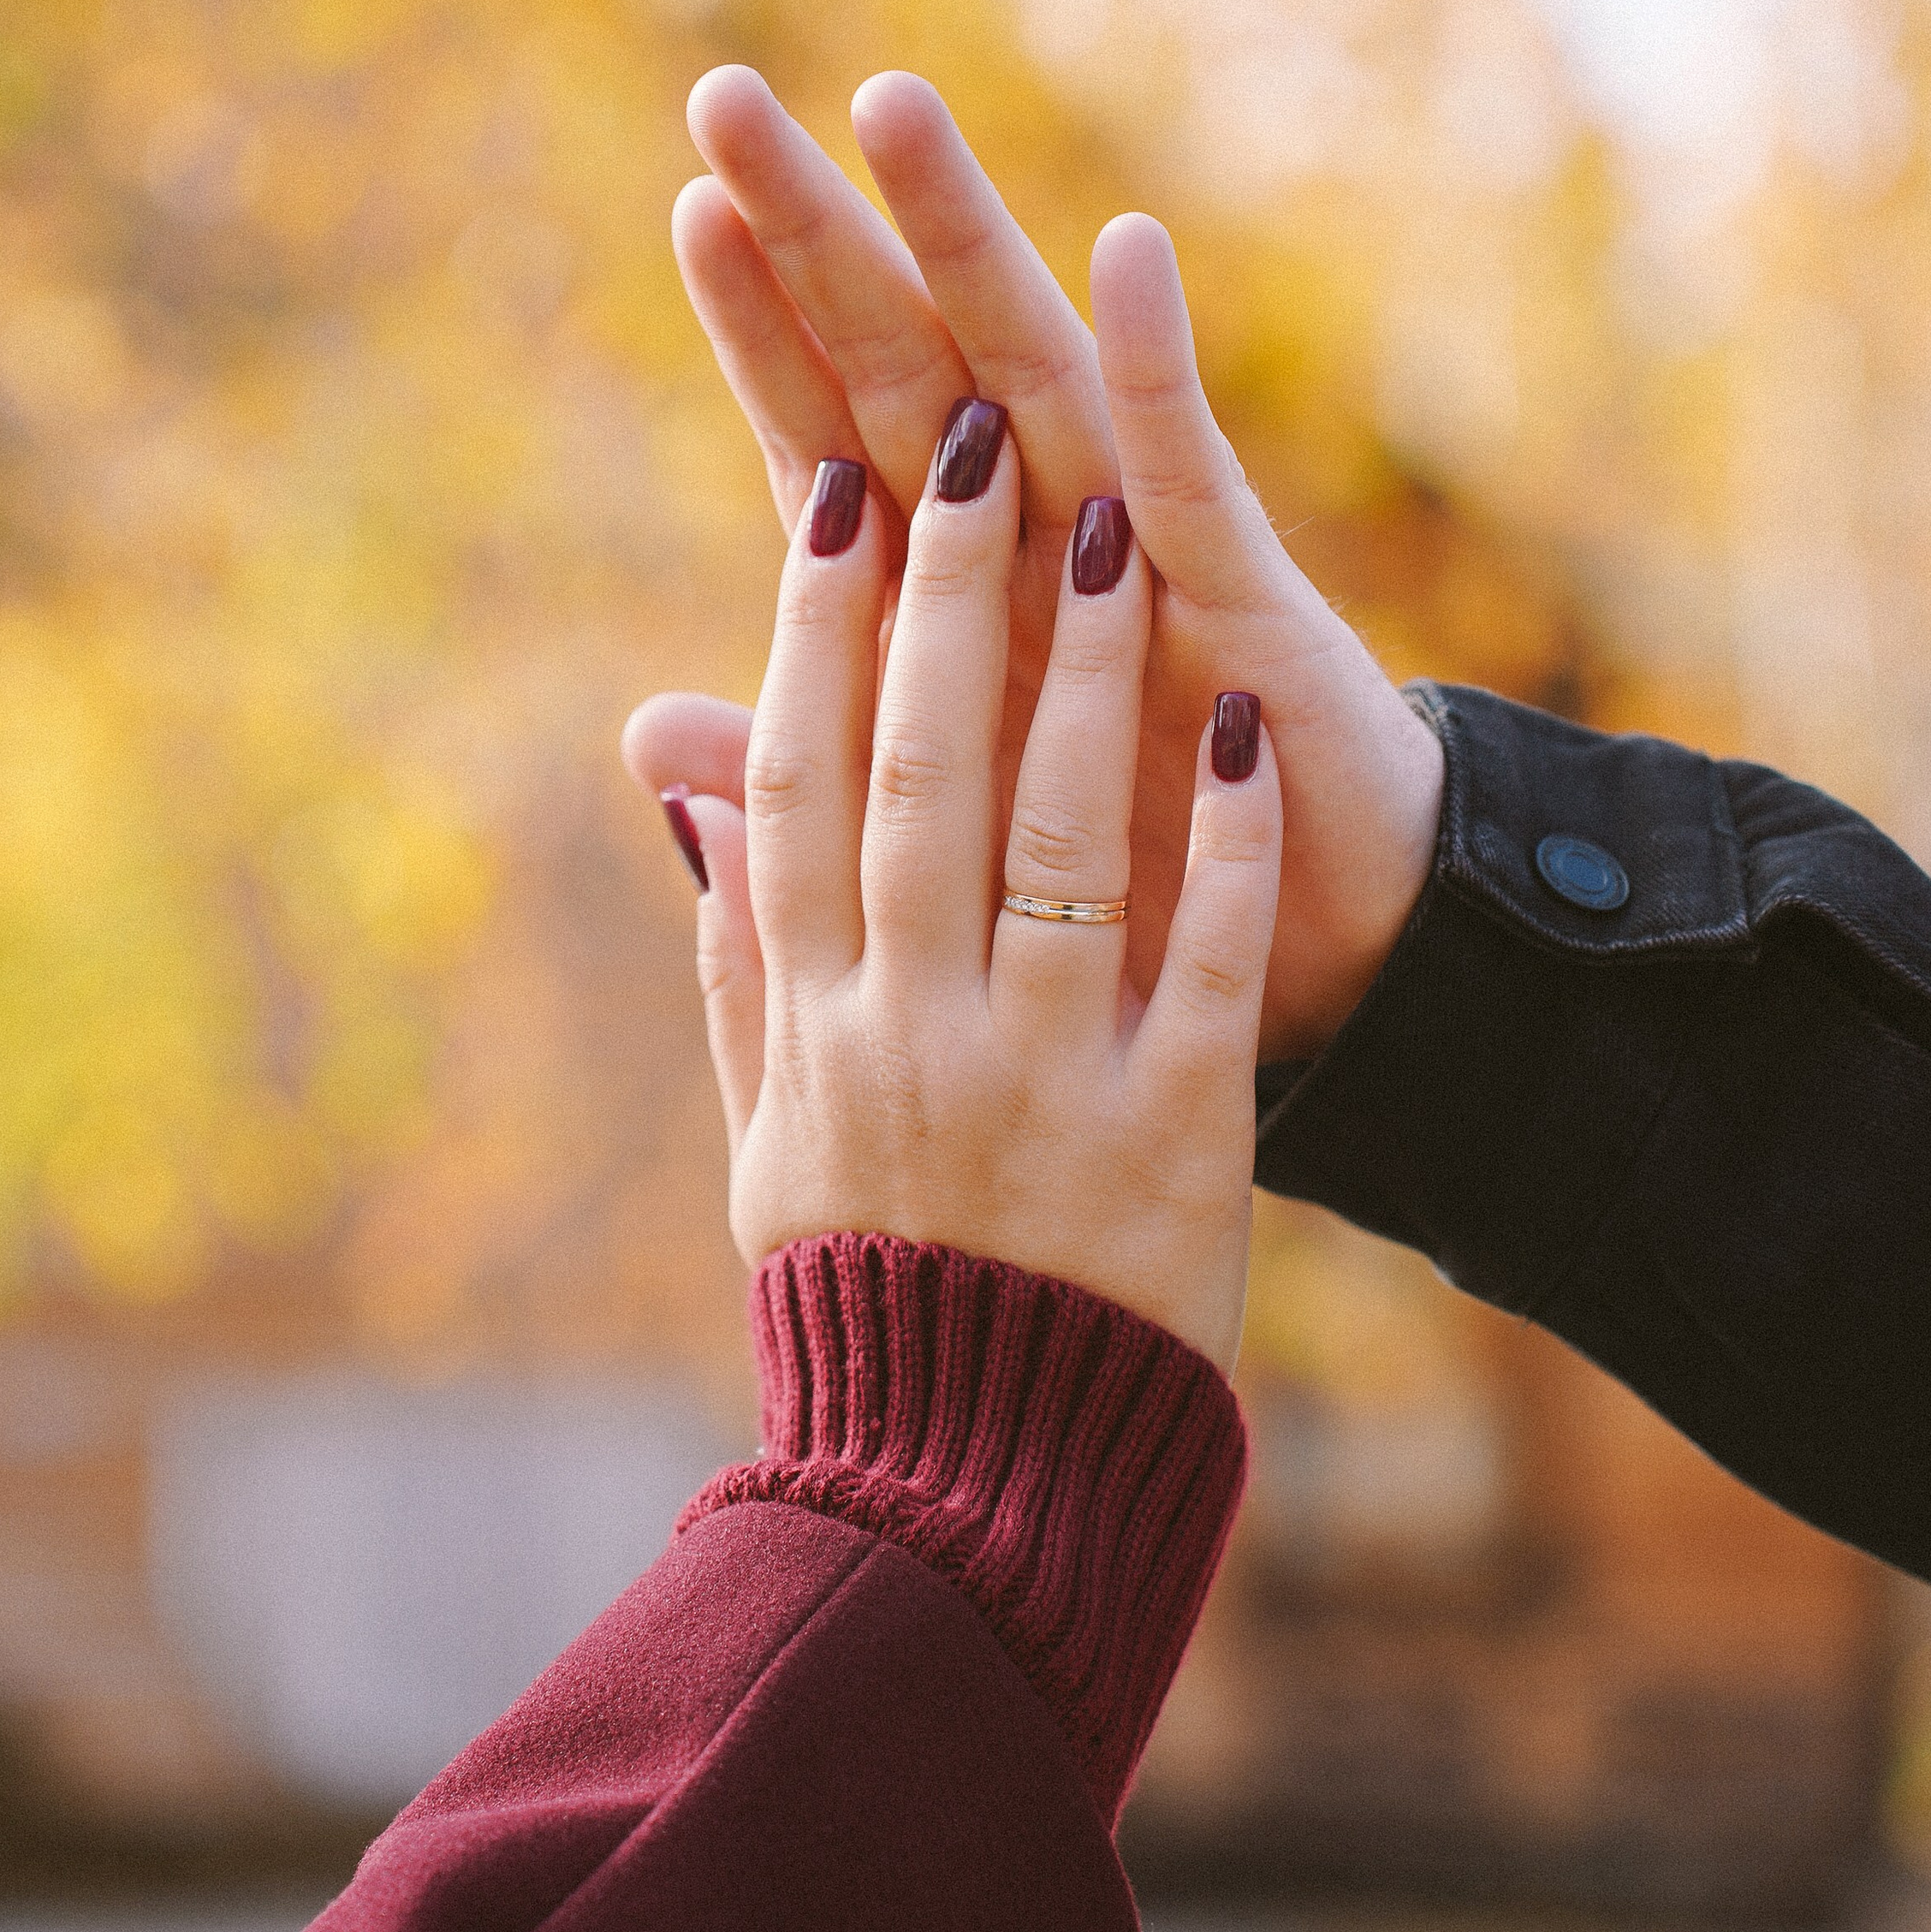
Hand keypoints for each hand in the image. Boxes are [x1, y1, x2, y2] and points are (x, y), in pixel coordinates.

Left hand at [630, 67, 1440, 1061]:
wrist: (1302, 944)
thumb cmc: (1120, 882)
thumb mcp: (935, 838)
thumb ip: (807, 773)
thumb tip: (643, 733)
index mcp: (946, 602)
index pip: (836, 443)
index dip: (767, 333)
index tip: (690, 212)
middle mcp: (1031, 546)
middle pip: (908, 368)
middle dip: (822, 239)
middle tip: (726, 100)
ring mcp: (1136, 554)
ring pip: (1035, 378)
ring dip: (964, 244)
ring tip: (890, 111)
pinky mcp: (1240, 599)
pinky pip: (1193, 476)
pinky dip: (1158, 369)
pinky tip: (1127, 253)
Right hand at [645, 420, 1279, 1372]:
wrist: (967, 1493)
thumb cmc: (867, 1293)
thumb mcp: (767, 1142)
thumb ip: (733, 966)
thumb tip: (685, 793)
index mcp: (811, 1026)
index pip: (800, 789)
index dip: (812, 634)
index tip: (835, 497)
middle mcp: (910, 1035)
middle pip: (920, 776)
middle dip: (944, 598)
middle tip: (970, 438)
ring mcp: (1042, 1084)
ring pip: (1055, 841)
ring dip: (1082, 677)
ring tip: (1104, 522)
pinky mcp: (1173, 1141)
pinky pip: (1200, 967)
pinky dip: (1222, 845)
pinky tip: (1245, 726)